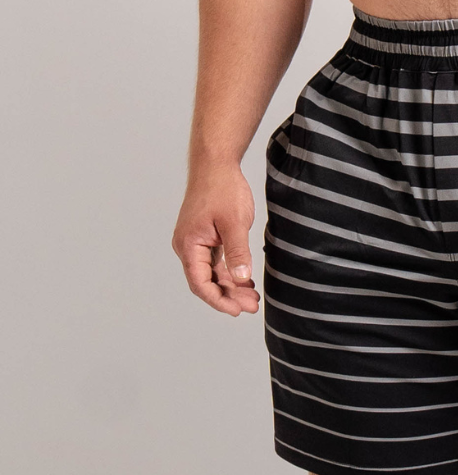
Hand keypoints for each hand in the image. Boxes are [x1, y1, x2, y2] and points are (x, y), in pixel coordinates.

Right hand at [172, 163, 259, 315]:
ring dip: (231, 287)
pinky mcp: (205, 238)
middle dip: (229, 296)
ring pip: (212, 274)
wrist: (216, 164)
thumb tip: (242, 279)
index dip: (219, 300)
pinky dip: (230, 273)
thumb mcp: (235, 223)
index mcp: (189, 245)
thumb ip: (238, 252)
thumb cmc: (222, 188)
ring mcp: (196, 243)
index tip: (238, 310)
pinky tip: (246, 282)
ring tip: (253, 298)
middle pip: (206, 282)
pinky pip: (216, 263)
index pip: (200, 284)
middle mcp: (187, 247)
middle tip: (252, 307)